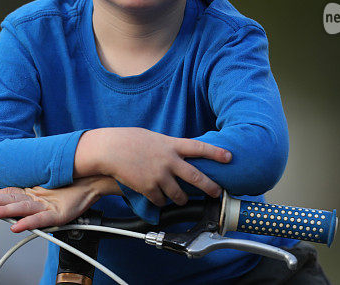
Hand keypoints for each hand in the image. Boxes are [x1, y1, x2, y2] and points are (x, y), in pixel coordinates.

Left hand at [0, 176, 112, 232]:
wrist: (95, 181)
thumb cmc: (76, 188)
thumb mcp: (52, 194)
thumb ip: (37, 199)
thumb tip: (22, 206)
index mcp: (35, 192)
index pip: (11, 193)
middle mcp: (38, 196)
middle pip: (12, 198)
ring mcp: (47, 204)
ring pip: (23, 208)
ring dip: (6, 211)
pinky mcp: (58, 212)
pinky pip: (40, 219)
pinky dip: (29, 222)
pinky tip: (18, 226)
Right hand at [75, 127, 231, 206]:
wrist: (110, 149)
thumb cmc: (130, 140)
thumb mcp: (154, 138)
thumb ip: (169, 147)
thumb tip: (180, 154)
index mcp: (172, 145)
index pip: (200, 148)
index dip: (216, 153)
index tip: (230, 157)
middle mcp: (169, 160)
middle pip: (196, 177)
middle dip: (210, 187)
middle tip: (217, 192)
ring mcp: (160, 175)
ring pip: (179, 195)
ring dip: (182, 199)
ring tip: (181, 199)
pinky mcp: (149, 188)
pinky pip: (161, 201)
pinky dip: (161, 201)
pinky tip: (158, 197)